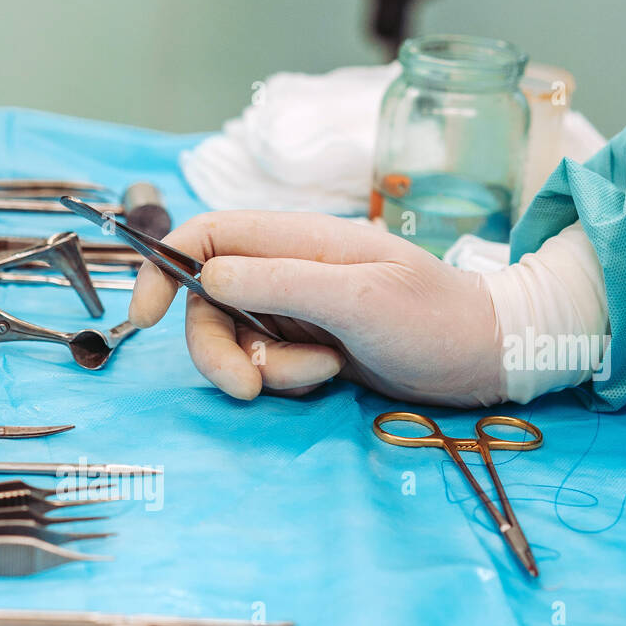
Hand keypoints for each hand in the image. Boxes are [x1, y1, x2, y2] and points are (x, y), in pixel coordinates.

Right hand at [129, 211, 503, 406]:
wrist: (482, 356)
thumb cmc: (432, 316)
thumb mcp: (358, 296)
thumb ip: (280, 283)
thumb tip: (206, 276)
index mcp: (293, 239)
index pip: (204, 237)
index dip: (161, 270)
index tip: (143, 319)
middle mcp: (285, 270)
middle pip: (207, 306)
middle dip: (218, 351)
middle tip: (248, 389)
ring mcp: (294, 309)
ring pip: (234, 342)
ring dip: (266, 370)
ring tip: (323, 372)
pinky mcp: (305, 345)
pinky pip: (266, 366)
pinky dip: (287, 380)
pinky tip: (330, 377)